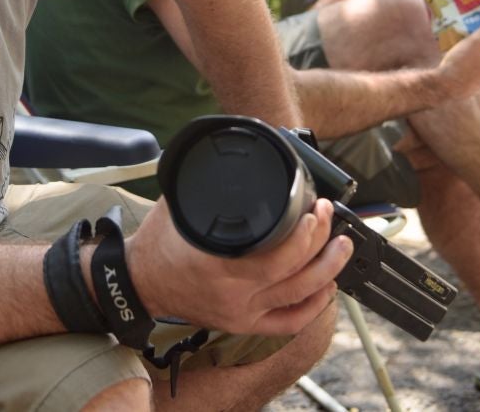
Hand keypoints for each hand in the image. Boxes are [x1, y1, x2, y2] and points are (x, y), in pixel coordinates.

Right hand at [124, 198, 351, 335]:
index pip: (277, 256)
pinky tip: (327, 289)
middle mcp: (234, 294)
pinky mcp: (242, 324)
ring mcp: (241, 313)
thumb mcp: (181, 205)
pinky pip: (288, 323)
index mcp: (218, 264)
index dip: (305, 235)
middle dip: (323, 245)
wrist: (139, 281)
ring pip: (299, 299)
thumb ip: (211, 187)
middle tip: (329, 218)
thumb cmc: (159, 241)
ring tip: (341, 248)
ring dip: (328, 272)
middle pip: (296, 275)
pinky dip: (313, 307)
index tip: (315, 210)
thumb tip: (236, 155)